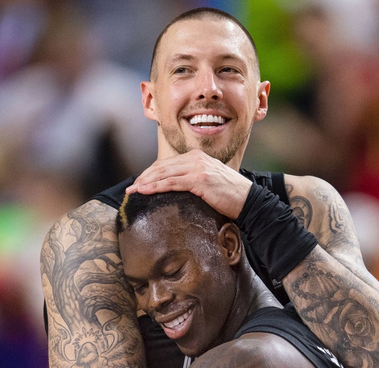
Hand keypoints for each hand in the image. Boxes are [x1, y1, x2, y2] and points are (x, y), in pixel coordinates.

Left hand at [125, 150, 251, 218]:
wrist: (249, 200)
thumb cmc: (229, 195)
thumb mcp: (208, 182)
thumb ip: (192, 180)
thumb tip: (175, 188)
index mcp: (197, 157)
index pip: (167, 163)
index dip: (150, 173)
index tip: (138, 182)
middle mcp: (196, 159)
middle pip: (162, 166)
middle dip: (144, 177)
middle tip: (130, 188)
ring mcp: (198, 168)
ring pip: (164, 173)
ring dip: (146, 182)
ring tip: (133, 191)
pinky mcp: (200, 180)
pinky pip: (172, 183)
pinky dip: (156, 187)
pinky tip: (145, 191)